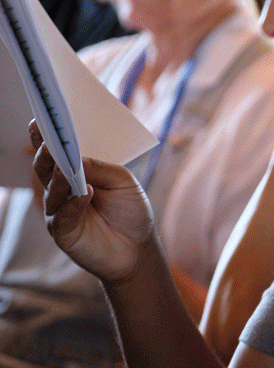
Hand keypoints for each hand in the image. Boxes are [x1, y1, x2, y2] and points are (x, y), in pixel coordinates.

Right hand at [30, 121, 155, 283]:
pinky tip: (84, 195)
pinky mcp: (63, 232)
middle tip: (48, 141)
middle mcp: (62, 190)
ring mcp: (60, 211)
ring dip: (59, 178)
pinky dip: (72, 205)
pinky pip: (61, 216)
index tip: (39, 120)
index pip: (56, 152)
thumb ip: (99, 168)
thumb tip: (75, 157)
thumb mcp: (122, 181)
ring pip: (51, 191)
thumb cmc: (130, 210)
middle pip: (46, 169)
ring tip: (66, 168)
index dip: (46, 138)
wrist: (138, 247)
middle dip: (46, 153)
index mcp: (75, 173)